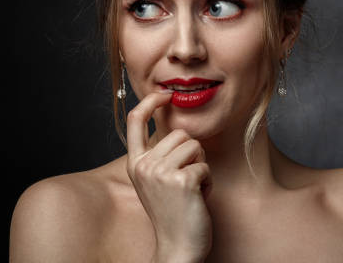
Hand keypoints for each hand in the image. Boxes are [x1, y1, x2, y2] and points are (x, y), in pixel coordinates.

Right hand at [126, 92, 212, 261]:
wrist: (178, 247)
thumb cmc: (172, 212)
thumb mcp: (156, 180)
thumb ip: (159, 154)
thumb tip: (175, 126)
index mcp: (134, 163)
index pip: (135, 120)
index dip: (150, 102)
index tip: (166, 95)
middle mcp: (143, 165)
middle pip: (179, 134)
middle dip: (191, 154)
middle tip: (185, 181)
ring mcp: (160, 172)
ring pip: (195, 146)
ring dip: (200, 167)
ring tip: (190, 190)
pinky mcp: (181, 180)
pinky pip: (205, 165)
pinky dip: (208, 182)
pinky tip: (197, 198)